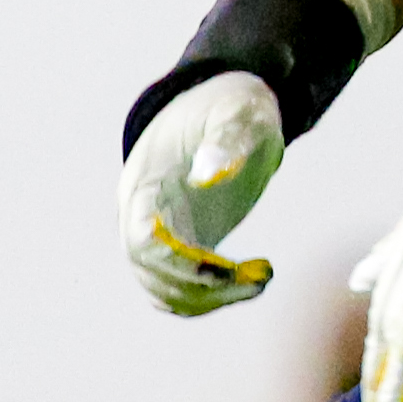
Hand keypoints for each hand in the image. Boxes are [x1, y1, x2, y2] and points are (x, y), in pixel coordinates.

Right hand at [122, 70, 285, 314]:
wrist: (228, 104)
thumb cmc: (232, 104)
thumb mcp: (238, 112)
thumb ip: (227, 138)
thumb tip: (210, 173)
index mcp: (145, 183)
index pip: (143, 243)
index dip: (179, 265)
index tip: (228, 269)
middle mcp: (141, 213)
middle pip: (151, 274)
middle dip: (203, 287)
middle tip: (259, 276)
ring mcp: (159, 231)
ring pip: (166, 289)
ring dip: (211, 298)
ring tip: (260, 276)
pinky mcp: (182, 243)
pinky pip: (183, 288)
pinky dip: (212, 297)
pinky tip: (251, 279)